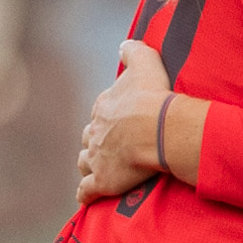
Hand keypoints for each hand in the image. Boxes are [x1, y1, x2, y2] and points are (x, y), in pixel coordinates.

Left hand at [74, 39, 177, 201]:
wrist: (157, 128)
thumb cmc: (153, 96)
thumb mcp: (145, 61)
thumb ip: (133, 51)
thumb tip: (123, 44)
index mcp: (104, 106)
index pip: (101, 112)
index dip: (109, 117)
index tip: (120, 121)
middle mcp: (96, 131)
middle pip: (90, 137)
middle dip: (96, 141)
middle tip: (110, 146)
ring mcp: (97, 157)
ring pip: (85, 162)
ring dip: (90, 165)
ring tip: (98, 169)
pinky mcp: (102, 181)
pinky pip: (87, 191)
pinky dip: (85, 194)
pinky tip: (86, 198)